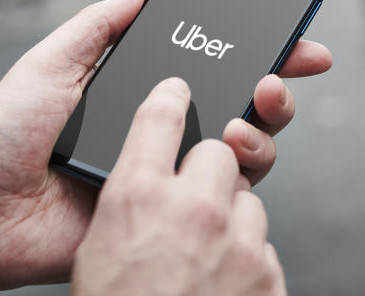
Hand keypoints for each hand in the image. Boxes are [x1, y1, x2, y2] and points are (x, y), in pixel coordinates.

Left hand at [0, 0, 330, 290]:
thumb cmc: (7, 134)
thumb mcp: (51, 65)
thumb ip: (98, 26)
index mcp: (140, 92)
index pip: (209, 65)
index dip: (254, 49)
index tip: (292, 34)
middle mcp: (164, 129)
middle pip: (240, 105)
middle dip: (277, 85)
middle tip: (285, 72)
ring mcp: (168, 171)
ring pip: (244, 150)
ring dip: (264, 127)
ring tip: (247, 114)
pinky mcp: (166, 212)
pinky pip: (222, 197)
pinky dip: (240, 176)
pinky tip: (230, 157)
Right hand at [72, 78, 286, 295]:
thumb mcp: (98, 250)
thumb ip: (127, 202)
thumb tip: (151, 178)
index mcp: (135, 197)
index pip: (160, 115)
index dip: (172, 95)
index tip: (179, 89)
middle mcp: (190, 208)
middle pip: (220, 149)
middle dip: (212, 165)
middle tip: (195, 196)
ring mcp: (236, 241)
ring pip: (249, 197)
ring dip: (232, 216)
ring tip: (203, 253)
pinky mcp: (267, 275)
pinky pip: (263, 245)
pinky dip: (246, 258)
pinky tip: (219, 282)